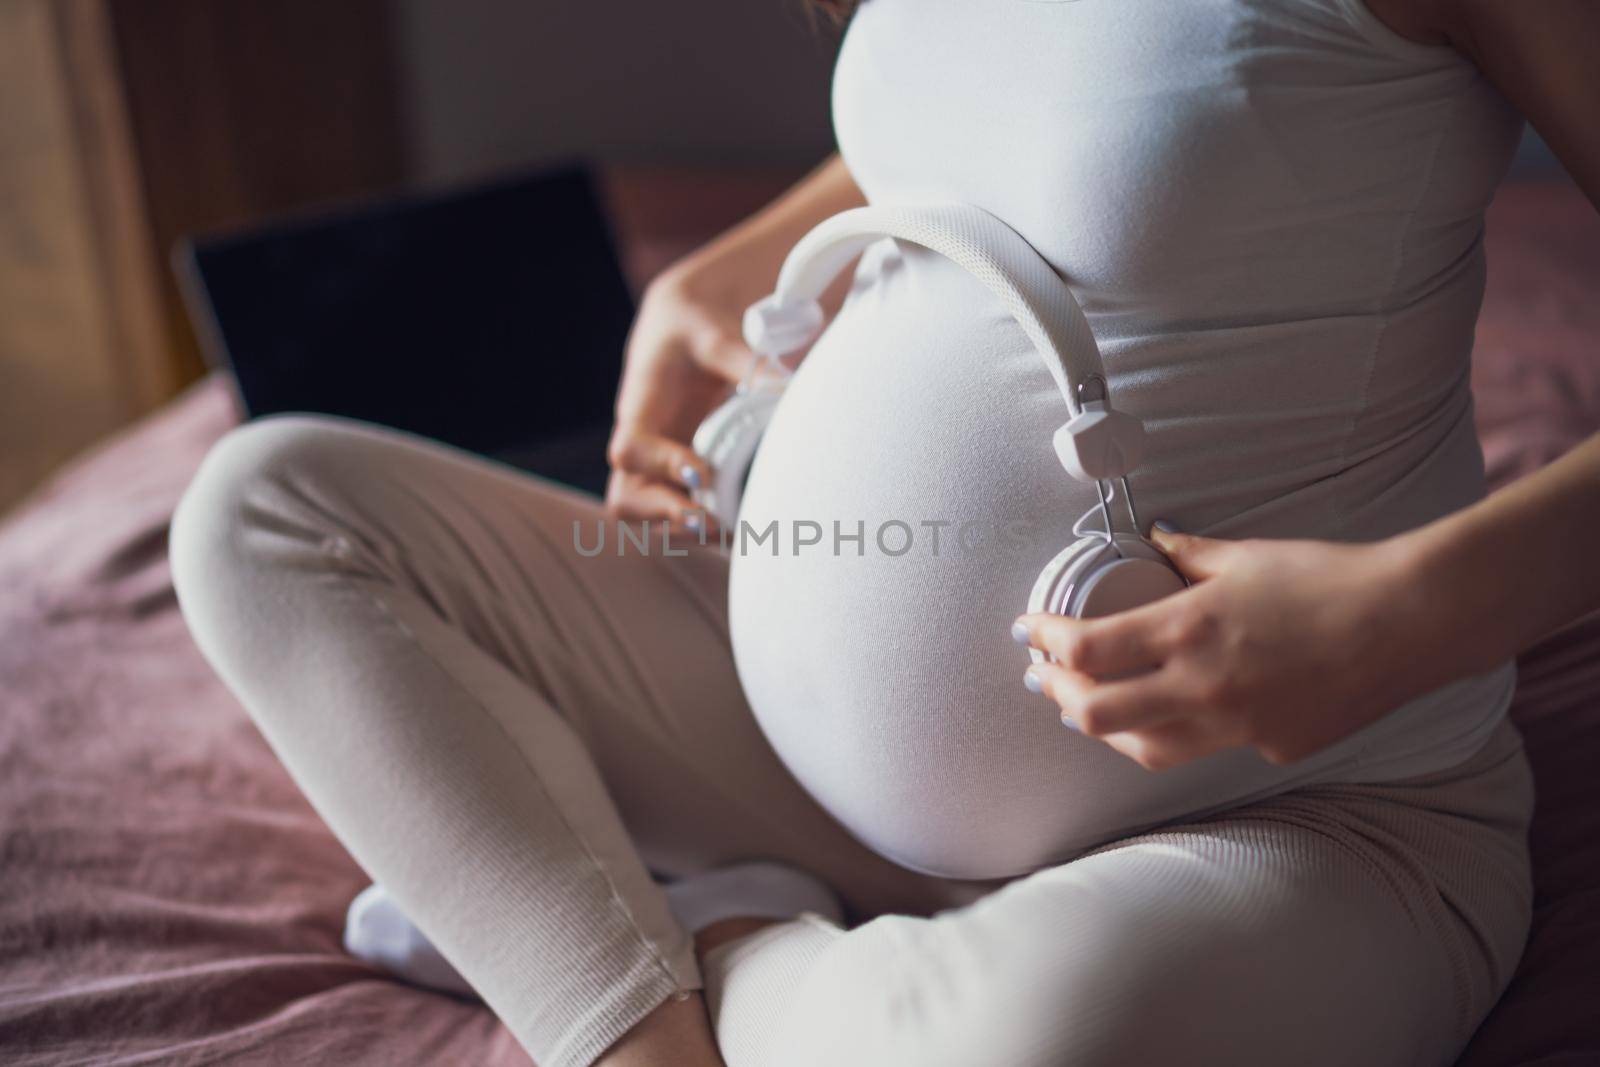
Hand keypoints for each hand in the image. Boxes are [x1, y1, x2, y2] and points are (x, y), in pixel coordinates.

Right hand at [605, 260, 760, 531]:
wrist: (682, 330)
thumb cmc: (691, 328)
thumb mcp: (713, 334)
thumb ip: (743, 361)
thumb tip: (788, 389)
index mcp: (640, 408)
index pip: (629, 449)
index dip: (660, 467)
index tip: (701, 473)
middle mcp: (642, 447)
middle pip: (627, 499)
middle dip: (666, 516)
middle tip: (714, 521)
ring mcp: (657, 468)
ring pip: (652, 518)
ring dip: (690, 531)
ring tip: (738, 531)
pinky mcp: (679, 479)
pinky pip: (681, 516)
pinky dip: (709, 530)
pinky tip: (747, 528)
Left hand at [1013, 525, 1430, 771]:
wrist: (1408, 623)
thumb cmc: (1329, 580)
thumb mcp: (1245, 557)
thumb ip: (1187, 554)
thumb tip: (1153, 540)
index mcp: (1187, 631)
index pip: (1085, 650)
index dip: (1044, 643)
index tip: (1028, 632)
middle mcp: (1201, 688)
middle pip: (1093, 715)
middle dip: (1055, 696)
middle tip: (1043, 679)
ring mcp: (1235, 727)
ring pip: (1144, 748)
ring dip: (1107, 728)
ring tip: (1089, 708)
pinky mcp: (1270, 748)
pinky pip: (1208, 747)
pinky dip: (1182, 730)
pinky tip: (1178, 711)